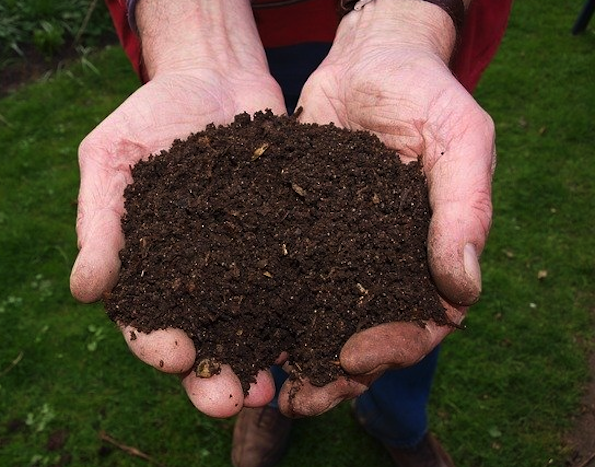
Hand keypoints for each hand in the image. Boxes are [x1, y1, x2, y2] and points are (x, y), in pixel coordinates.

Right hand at [70, 0, 286, 417]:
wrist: (213, 75)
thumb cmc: (151, 115)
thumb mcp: (111, 157)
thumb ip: (99, 221)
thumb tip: (84, 291)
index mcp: (148, 267)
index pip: (145, 320)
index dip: (156, 345)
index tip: (176, 356)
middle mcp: (197, 277)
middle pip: (203, 340)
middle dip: (213, 376)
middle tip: (231, 400)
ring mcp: (243, 263)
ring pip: (250, 326)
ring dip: (260, 361)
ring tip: (273, 387)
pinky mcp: (284, 244)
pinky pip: (293, 285)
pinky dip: (302, 314)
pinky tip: (316, 335)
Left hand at [277, 0, 493, 416]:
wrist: (366, 60)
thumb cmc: (423, 93)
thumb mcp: (459, 138)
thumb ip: (465, 209)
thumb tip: (464, 290)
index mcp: (428, 255)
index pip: (420, 322)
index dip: (392, 348)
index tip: (353, 358)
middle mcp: (381, 263)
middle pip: (363, 336)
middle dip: (334, 373)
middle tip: (299, 398)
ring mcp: (337, 252)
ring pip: (318, 318)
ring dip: (294, 355)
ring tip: (263, 384)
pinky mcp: (295, 233)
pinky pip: (280, 278)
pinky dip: (261, 307)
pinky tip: (235, 328)